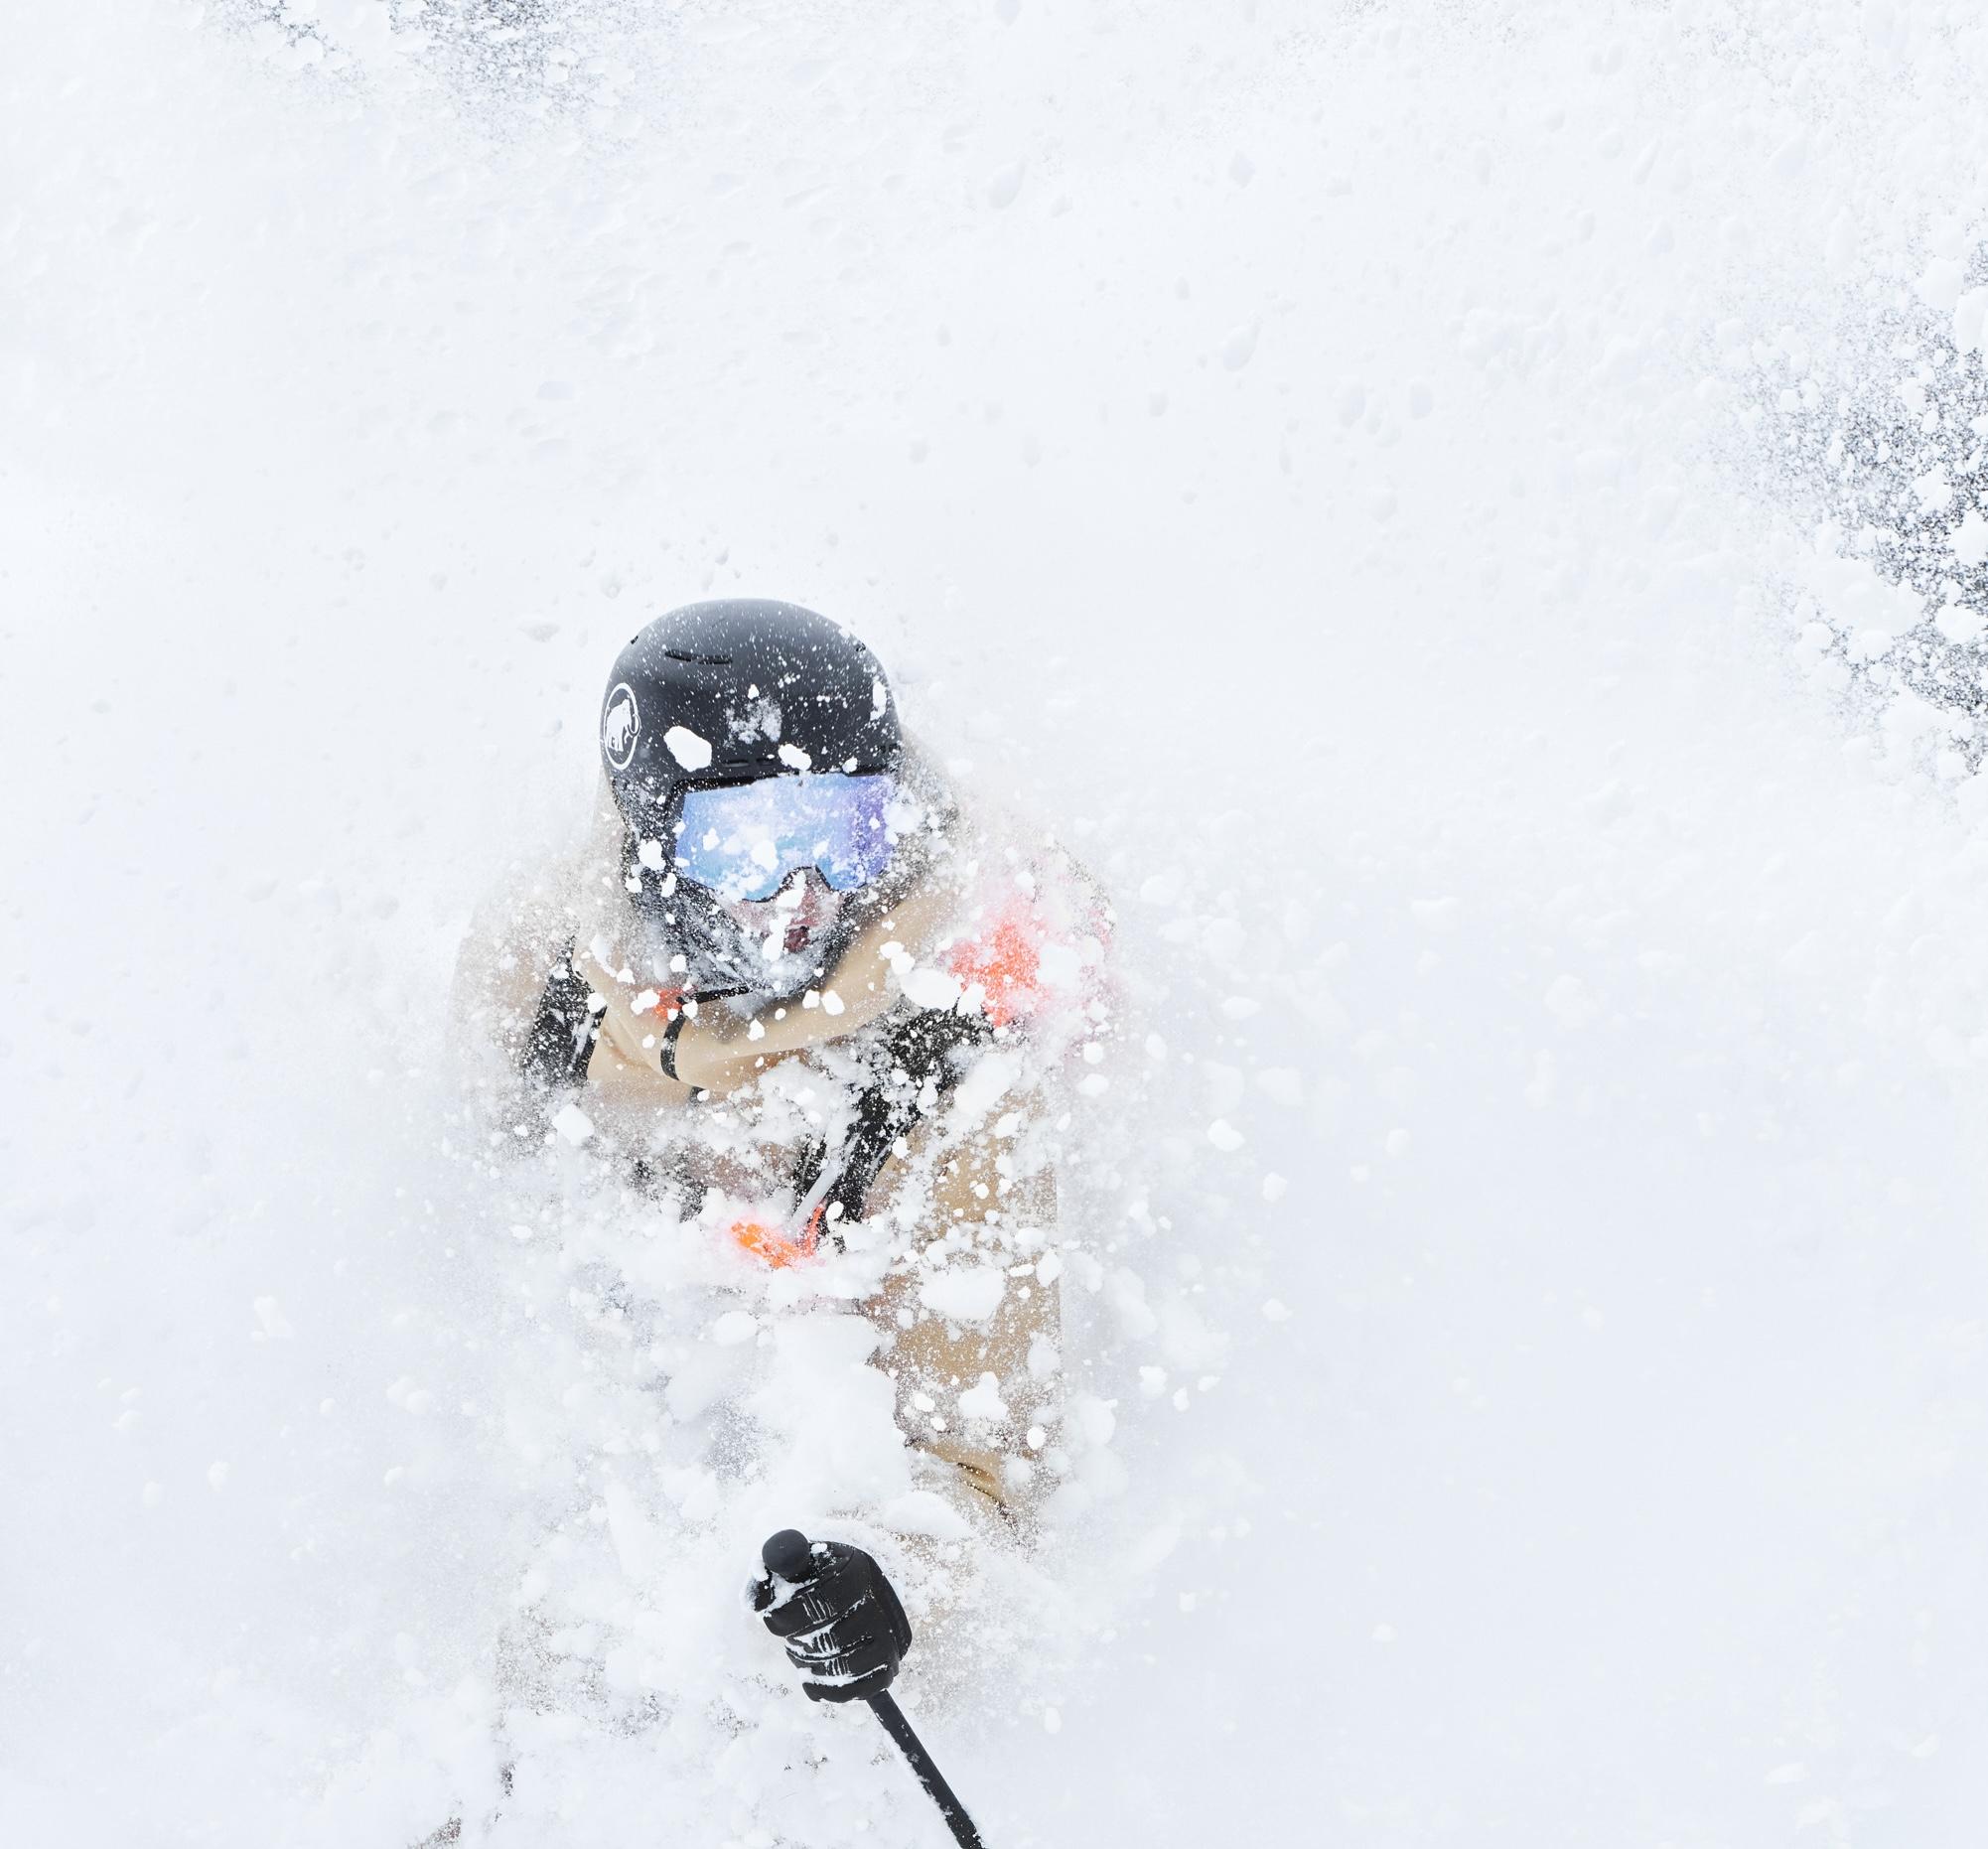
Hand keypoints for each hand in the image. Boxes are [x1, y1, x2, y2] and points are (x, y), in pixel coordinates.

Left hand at [751, 1529, 912, 1702]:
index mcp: (854, 1570)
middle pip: (829, 1640)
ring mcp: (886, 1637)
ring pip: (841, 1667)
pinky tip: (813, 1677)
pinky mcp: (887, 1665)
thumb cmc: (819, 1577)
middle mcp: (877, 1602)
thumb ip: (773, 1572)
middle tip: (792, 1641)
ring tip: (804, 1655)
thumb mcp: (798, 1563)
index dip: (787, 1617)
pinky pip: (855, 1689)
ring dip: (811, 1667)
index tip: (772, 1620)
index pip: (820, 1601)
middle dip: (799, 1645)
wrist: (857, 1592)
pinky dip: (826, 1689)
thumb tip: (754, 1602)